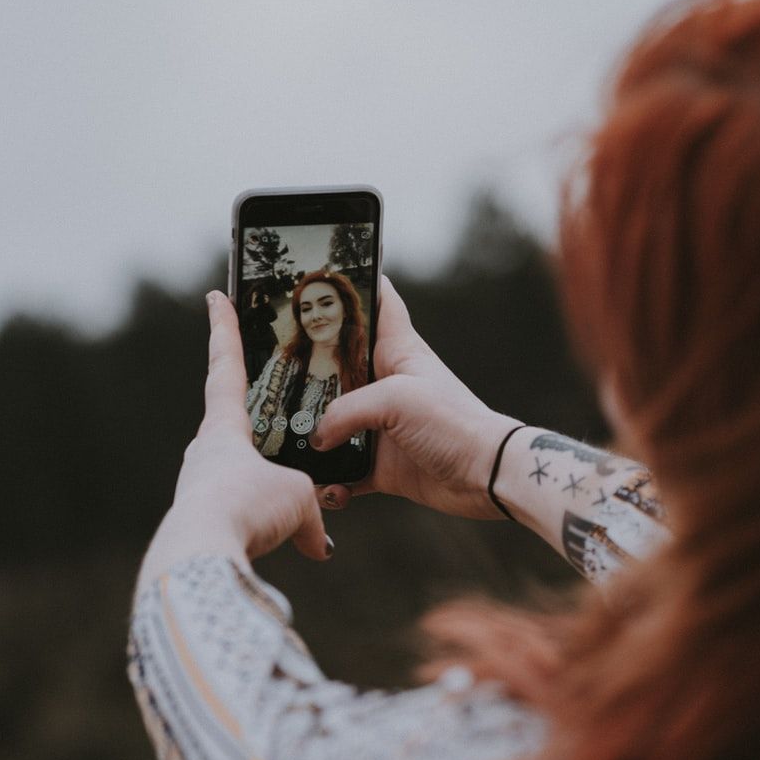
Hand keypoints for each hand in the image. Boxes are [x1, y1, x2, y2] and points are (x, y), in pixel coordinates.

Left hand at [148, 292, 332, 567]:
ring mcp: (200, 488)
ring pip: (240, 476)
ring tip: (297, 501)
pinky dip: (265, 524)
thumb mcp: (296, 501)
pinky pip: (241, 515)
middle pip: (233, 425)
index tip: (215, 298)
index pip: (225, 366)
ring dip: (267, 486)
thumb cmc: (247, 506)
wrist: (204, 555)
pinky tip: (283, 541)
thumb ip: (313, 514)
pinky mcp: (202, 523)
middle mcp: (205, 452)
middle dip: (258, 425)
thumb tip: (319, 545)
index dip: (224, 329)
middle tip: (279, 420)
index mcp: (224, 427)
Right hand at [309, 276, 520, 520]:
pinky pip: (346, 472)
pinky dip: (333, 482)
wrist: (486, 475)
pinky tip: (328, 488)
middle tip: (273, 373)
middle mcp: (386, 385)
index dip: (357, 283)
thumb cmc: (453, 422)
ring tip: (289, 442)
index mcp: (397, 351)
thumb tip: (316, 437)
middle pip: (338, 367)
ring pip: (334, 423)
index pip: (380, 302)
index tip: (324, 271)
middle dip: (307, 371)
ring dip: (312, 436)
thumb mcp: (396, 400)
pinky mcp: (383, 463)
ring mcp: (383, 426)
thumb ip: (346, 411)